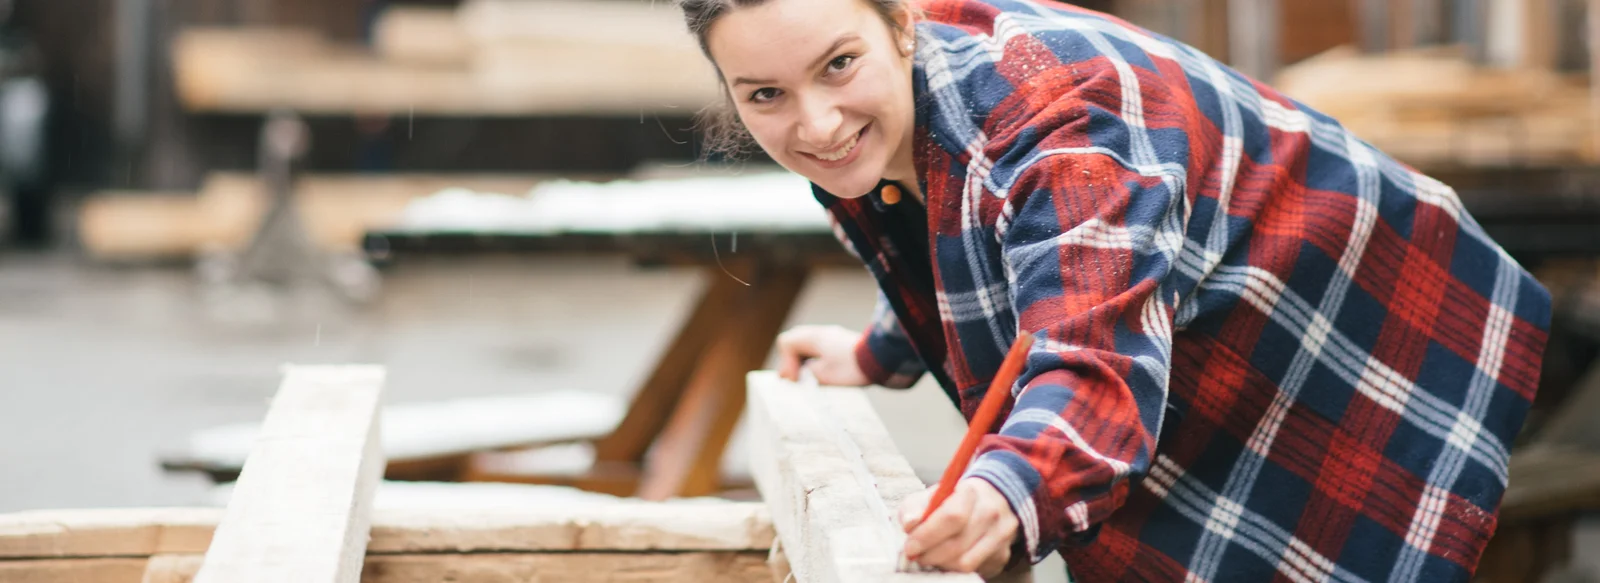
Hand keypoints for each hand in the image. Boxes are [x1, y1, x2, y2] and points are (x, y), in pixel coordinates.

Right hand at [775, 325, 869, 385]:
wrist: (883, 359)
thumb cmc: (853, 367)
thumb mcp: (823, 376)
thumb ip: (805, 375)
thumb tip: (795, 377)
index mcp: (813, 337)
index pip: (786, 343)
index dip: (787, 362)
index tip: (797, 378)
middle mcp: (821, 334)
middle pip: (795, 343)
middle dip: (793, 362)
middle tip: (798, 380)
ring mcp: (832, 338)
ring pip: (808, 347)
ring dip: (805, 362)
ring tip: (812, 380)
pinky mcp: (841, 345)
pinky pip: (820, 350)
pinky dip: (817, 362)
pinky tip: (825, 375)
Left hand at [898, 478, 1018, 577]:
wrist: (989, 500)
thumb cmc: (952, 500)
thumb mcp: (929, 496)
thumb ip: (914, 507)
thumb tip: (909, 524)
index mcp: (971, 492)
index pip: (952, 516)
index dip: (927, 536)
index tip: (910, 546)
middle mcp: (991, 512)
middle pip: (957, 544)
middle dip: (930, 555)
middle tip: (916, 556)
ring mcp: (1001, 535)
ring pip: (966, 562)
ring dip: (942, 564)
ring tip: (931, 556)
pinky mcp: (1003, 555)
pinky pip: (975, 570)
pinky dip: (955, 568)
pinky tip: (948, 558)